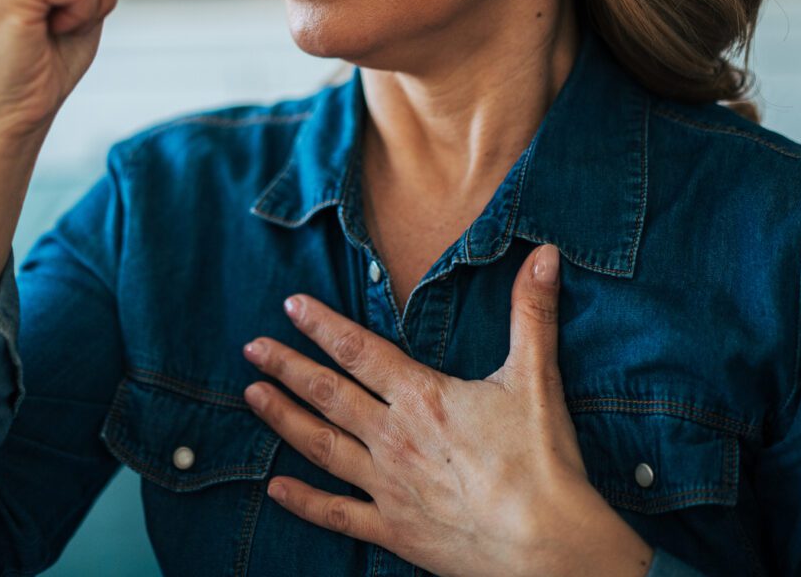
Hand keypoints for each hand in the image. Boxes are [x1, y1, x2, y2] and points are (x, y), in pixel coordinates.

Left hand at [240, 243, 654, 576]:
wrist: (548, 546)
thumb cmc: (542, 463)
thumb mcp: (536, 378)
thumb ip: (533, 312)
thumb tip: (545, 254)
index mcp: (421, 398)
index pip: (359, 351)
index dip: (322, 325)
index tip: (290, 305)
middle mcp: (393, 438)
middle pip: (328, 394)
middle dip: (287, 367)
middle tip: (252, 348)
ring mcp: (388, 486)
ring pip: (321, 446)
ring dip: (284, 418)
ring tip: (252, 396)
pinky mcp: (393, 529)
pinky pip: (337, 513)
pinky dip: (304, 502)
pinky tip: (275, 489)